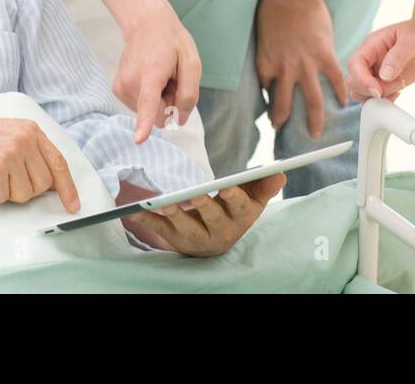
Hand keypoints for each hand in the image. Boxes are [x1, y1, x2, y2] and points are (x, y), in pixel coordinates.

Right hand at [0, 112, 80, 212]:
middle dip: (24, 190)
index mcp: (32, 131)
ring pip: (24, 195)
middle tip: (4, 178)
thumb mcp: (10, 135)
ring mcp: (11, 153)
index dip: (67, 188)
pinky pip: (2, 198)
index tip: (73, 205)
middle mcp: (25, 139)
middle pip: (42, 185)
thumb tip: (51, 183)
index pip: (58, 163)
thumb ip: (31, 153)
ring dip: (5, 192)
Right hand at [113, 4, 201, 143]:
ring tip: (160, 74)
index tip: (139, 140)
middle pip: (158, 114)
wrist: (145, 22)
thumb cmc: (171, 41)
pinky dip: (149, 95)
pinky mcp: (117, 89)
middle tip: (171, 78)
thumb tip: (180, 119)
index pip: (148, 103)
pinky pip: (140, 106)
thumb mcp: (191, 63)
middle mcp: (130, 82)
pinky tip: (151, 76)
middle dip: (169, 102)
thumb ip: (189, 94)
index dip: (144, 123)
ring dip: (159, 97)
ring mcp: (120, 86)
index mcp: (150, 74)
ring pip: (149, 111)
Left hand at [123, 173, 285, 256]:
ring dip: (176, 215)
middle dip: (204, 207)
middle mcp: (220, 232)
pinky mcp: (176, 240)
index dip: (235, 198)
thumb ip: (265, 185)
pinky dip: (147, 222)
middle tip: (195, 194)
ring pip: (186, 229)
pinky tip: (134, 212)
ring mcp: (196, 238)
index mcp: (240, 218)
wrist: (215, 239)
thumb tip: (280, 172)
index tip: (227, 187)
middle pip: (213, 219)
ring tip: (166, 202)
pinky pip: (160, 232)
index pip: (241, 208)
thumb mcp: (253, 199)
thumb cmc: (235, 210)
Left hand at [255, 0, 346, 135]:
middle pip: (283, 104)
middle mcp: (285, 69)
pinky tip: (343, 103)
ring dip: (314, 120)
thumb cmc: (273, 6)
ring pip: (311, 101)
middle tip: (281, 130)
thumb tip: (273, 54)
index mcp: (266, 63)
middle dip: (281, 121)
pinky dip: (340, 92)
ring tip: (316, 134)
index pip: (265, 88)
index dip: (268, 97)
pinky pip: (334, 79)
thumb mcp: (262, 31)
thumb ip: (268, 48)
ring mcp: (306, 64)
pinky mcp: (325, 55)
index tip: (270, 104)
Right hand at [347, 17, 414, 101]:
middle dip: (369, 90)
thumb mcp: (413, 41)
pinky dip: (384, 100)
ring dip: (377, 96)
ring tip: (399, 86)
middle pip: (353, 80)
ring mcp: (376, 71)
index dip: (362, 80)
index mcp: (372, 45)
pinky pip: (375, 96)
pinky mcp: (385, 82)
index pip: (355, 64)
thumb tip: (384, 76)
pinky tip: (399, 92)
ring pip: (361, 91)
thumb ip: (398, 57)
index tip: (377, 91)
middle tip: (396, 86)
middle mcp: (370, 59)